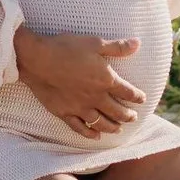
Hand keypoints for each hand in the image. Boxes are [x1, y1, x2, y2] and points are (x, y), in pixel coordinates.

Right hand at [12, 28, 147, 136]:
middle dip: (128, 115)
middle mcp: (96, 97)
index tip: (142, 99)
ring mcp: (80, 107)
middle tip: (133, 117)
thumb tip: (138, 43)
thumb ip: (117, 47)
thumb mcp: (94, 43)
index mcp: (106, 80)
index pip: (128, 92)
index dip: (137, 96)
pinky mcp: (64, 112)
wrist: (37, 59)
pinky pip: (80, 128)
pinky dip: (90, 134)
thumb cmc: (66, 48)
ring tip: (118, 129)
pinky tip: (95, 136)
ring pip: (101, 123)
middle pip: (117, 111)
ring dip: (112, 127)